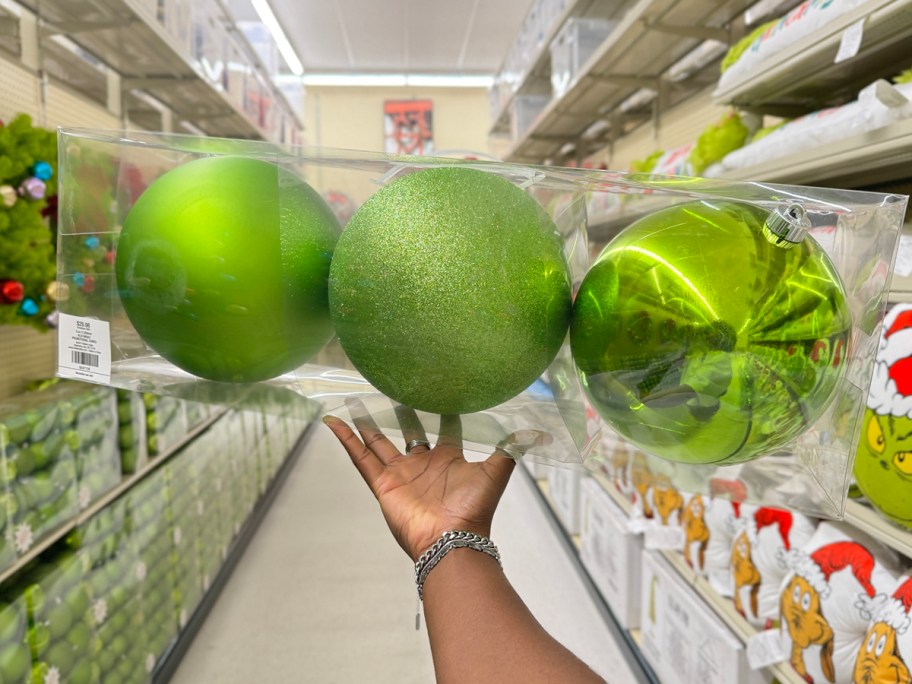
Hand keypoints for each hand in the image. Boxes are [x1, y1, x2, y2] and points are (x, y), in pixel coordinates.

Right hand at [323, 402, 547, 560]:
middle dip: (400, 411)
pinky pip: (359, 458)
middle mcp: (422, 463)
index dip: (442, 408)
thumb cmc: (474, 509)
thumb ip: (511, 449)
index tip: (437, 386)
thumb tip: (539, 433)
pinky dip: (346, 440)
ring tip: (354, 400)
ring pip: (378, 442)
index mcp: (447, 458)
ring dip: (365, 422)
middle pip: (407, 431)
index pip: (444, 427)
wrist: (451, 539)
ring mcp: (400, 473)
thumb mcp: (496, 472)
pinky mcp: (382, 483)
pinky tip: (333, 423)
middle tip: (391, 387)